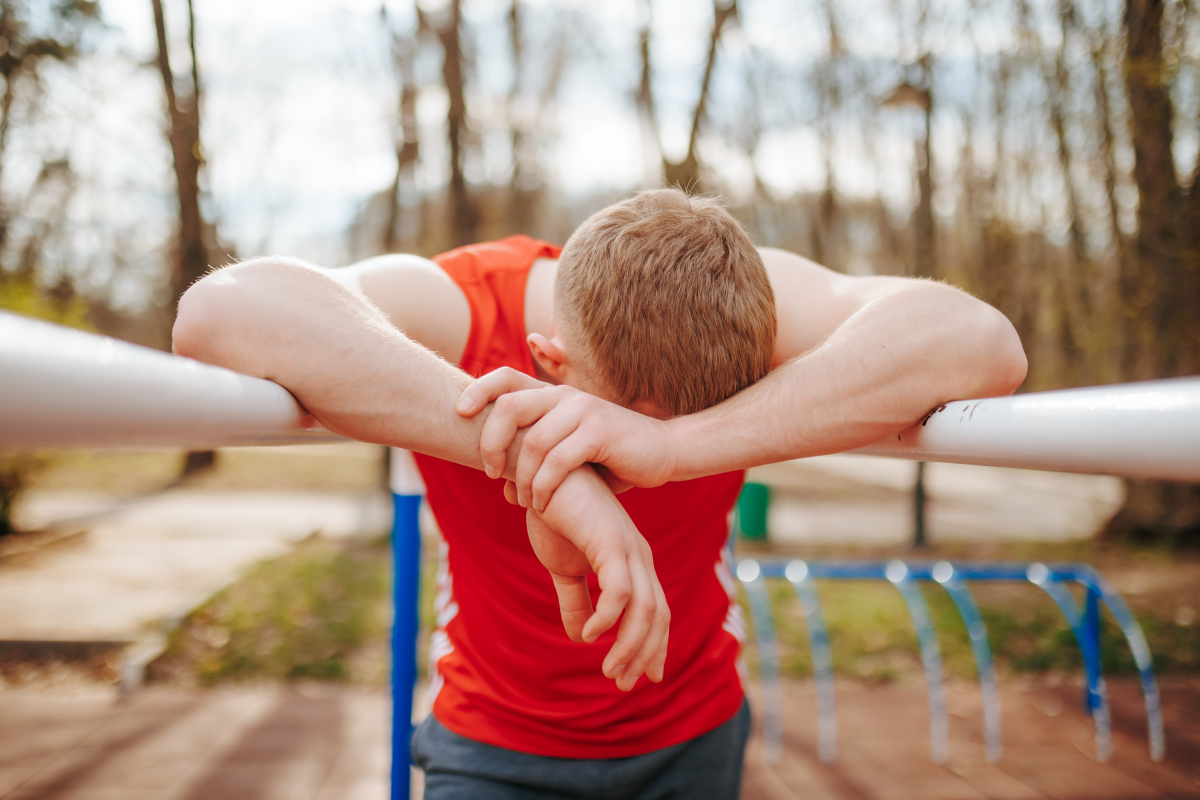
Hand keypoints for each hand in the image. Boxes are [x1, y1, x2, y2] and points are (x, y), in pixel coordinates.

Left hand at [456, 367, 678, 511]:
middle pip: (509, 406)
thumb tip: (505, 493)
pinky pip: (558, 460)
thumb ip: (538, 469)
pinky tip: (543, 505)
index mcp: (554, 395)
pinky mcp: (599, 432)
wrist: (664, 452)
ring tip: (524, 501)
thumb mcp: (571, 460)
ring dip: (522, 477)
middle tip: (491, 472)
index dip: (478, 390)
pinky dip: (545, 487)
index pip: (506, 377)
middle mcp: (565, 396)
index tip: (459, 414)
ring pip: (533, 442)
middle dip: (491, 442)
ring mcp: (583, 411)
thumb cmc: (613, 459)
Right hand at [531, 466, 669, 690]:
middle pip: (657, 615)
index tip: (639, 678)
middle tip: (624, 684)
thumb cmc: (552, 513)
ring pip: (644, 609)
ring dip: (630, 646)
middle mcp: (638, 555)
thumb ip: (575, 600)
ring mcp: (627, 547)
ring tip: (610, 671)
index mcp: (632, 560)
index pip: (655, 610)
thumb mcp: (562, 567)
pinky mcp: (610, 541)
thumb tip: (582, 639)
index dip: (651, 647)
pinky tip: (592, 635)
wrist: (537, 474)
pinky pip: (619, 590)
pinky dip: (609, 618)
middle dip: (645, 654)